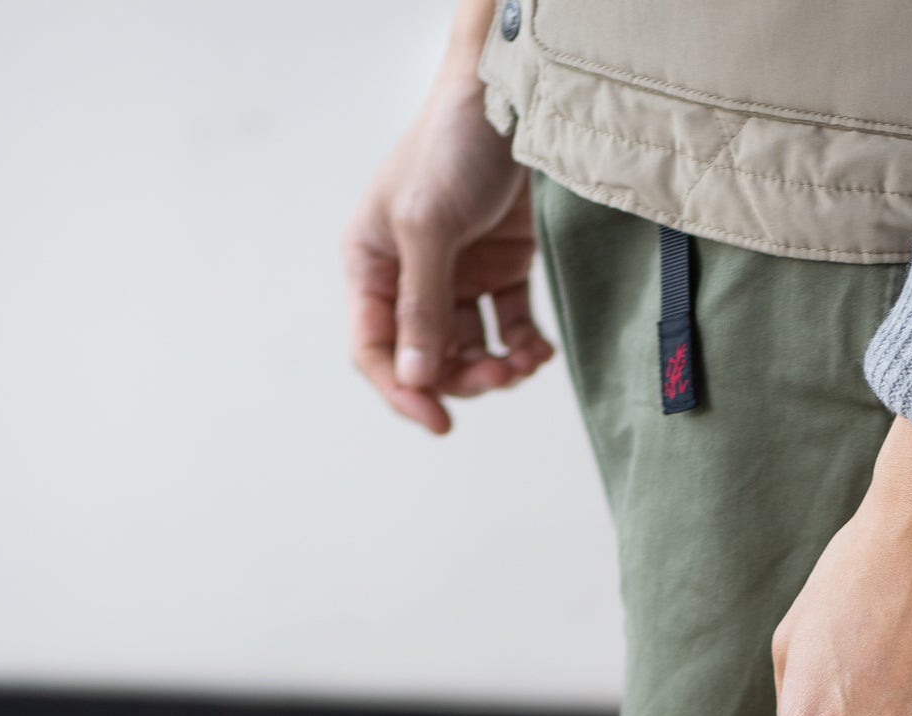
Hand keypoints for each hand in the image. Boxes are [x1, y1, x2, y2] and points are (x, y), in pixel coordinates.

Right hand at [344, 41, 552, 436]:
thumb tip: (416, 377)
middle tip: (499, 376)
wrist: (508, 96)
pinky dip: (524, 347)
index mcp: (371, 265)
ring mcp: (457, 275)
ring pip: (470, 350)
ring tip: (525, 364)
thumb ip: (422, 304)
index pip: (374, 349)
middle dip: (462, 378)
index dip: (402, 390)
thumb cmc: (451, 146)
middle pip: (427, 359)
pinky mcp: (501, 269)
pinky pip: (510, 328)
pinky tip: (540, 352)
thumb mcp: (427, 224)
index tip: (439, 421)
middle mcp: (409, 277)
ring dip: (496, 367)